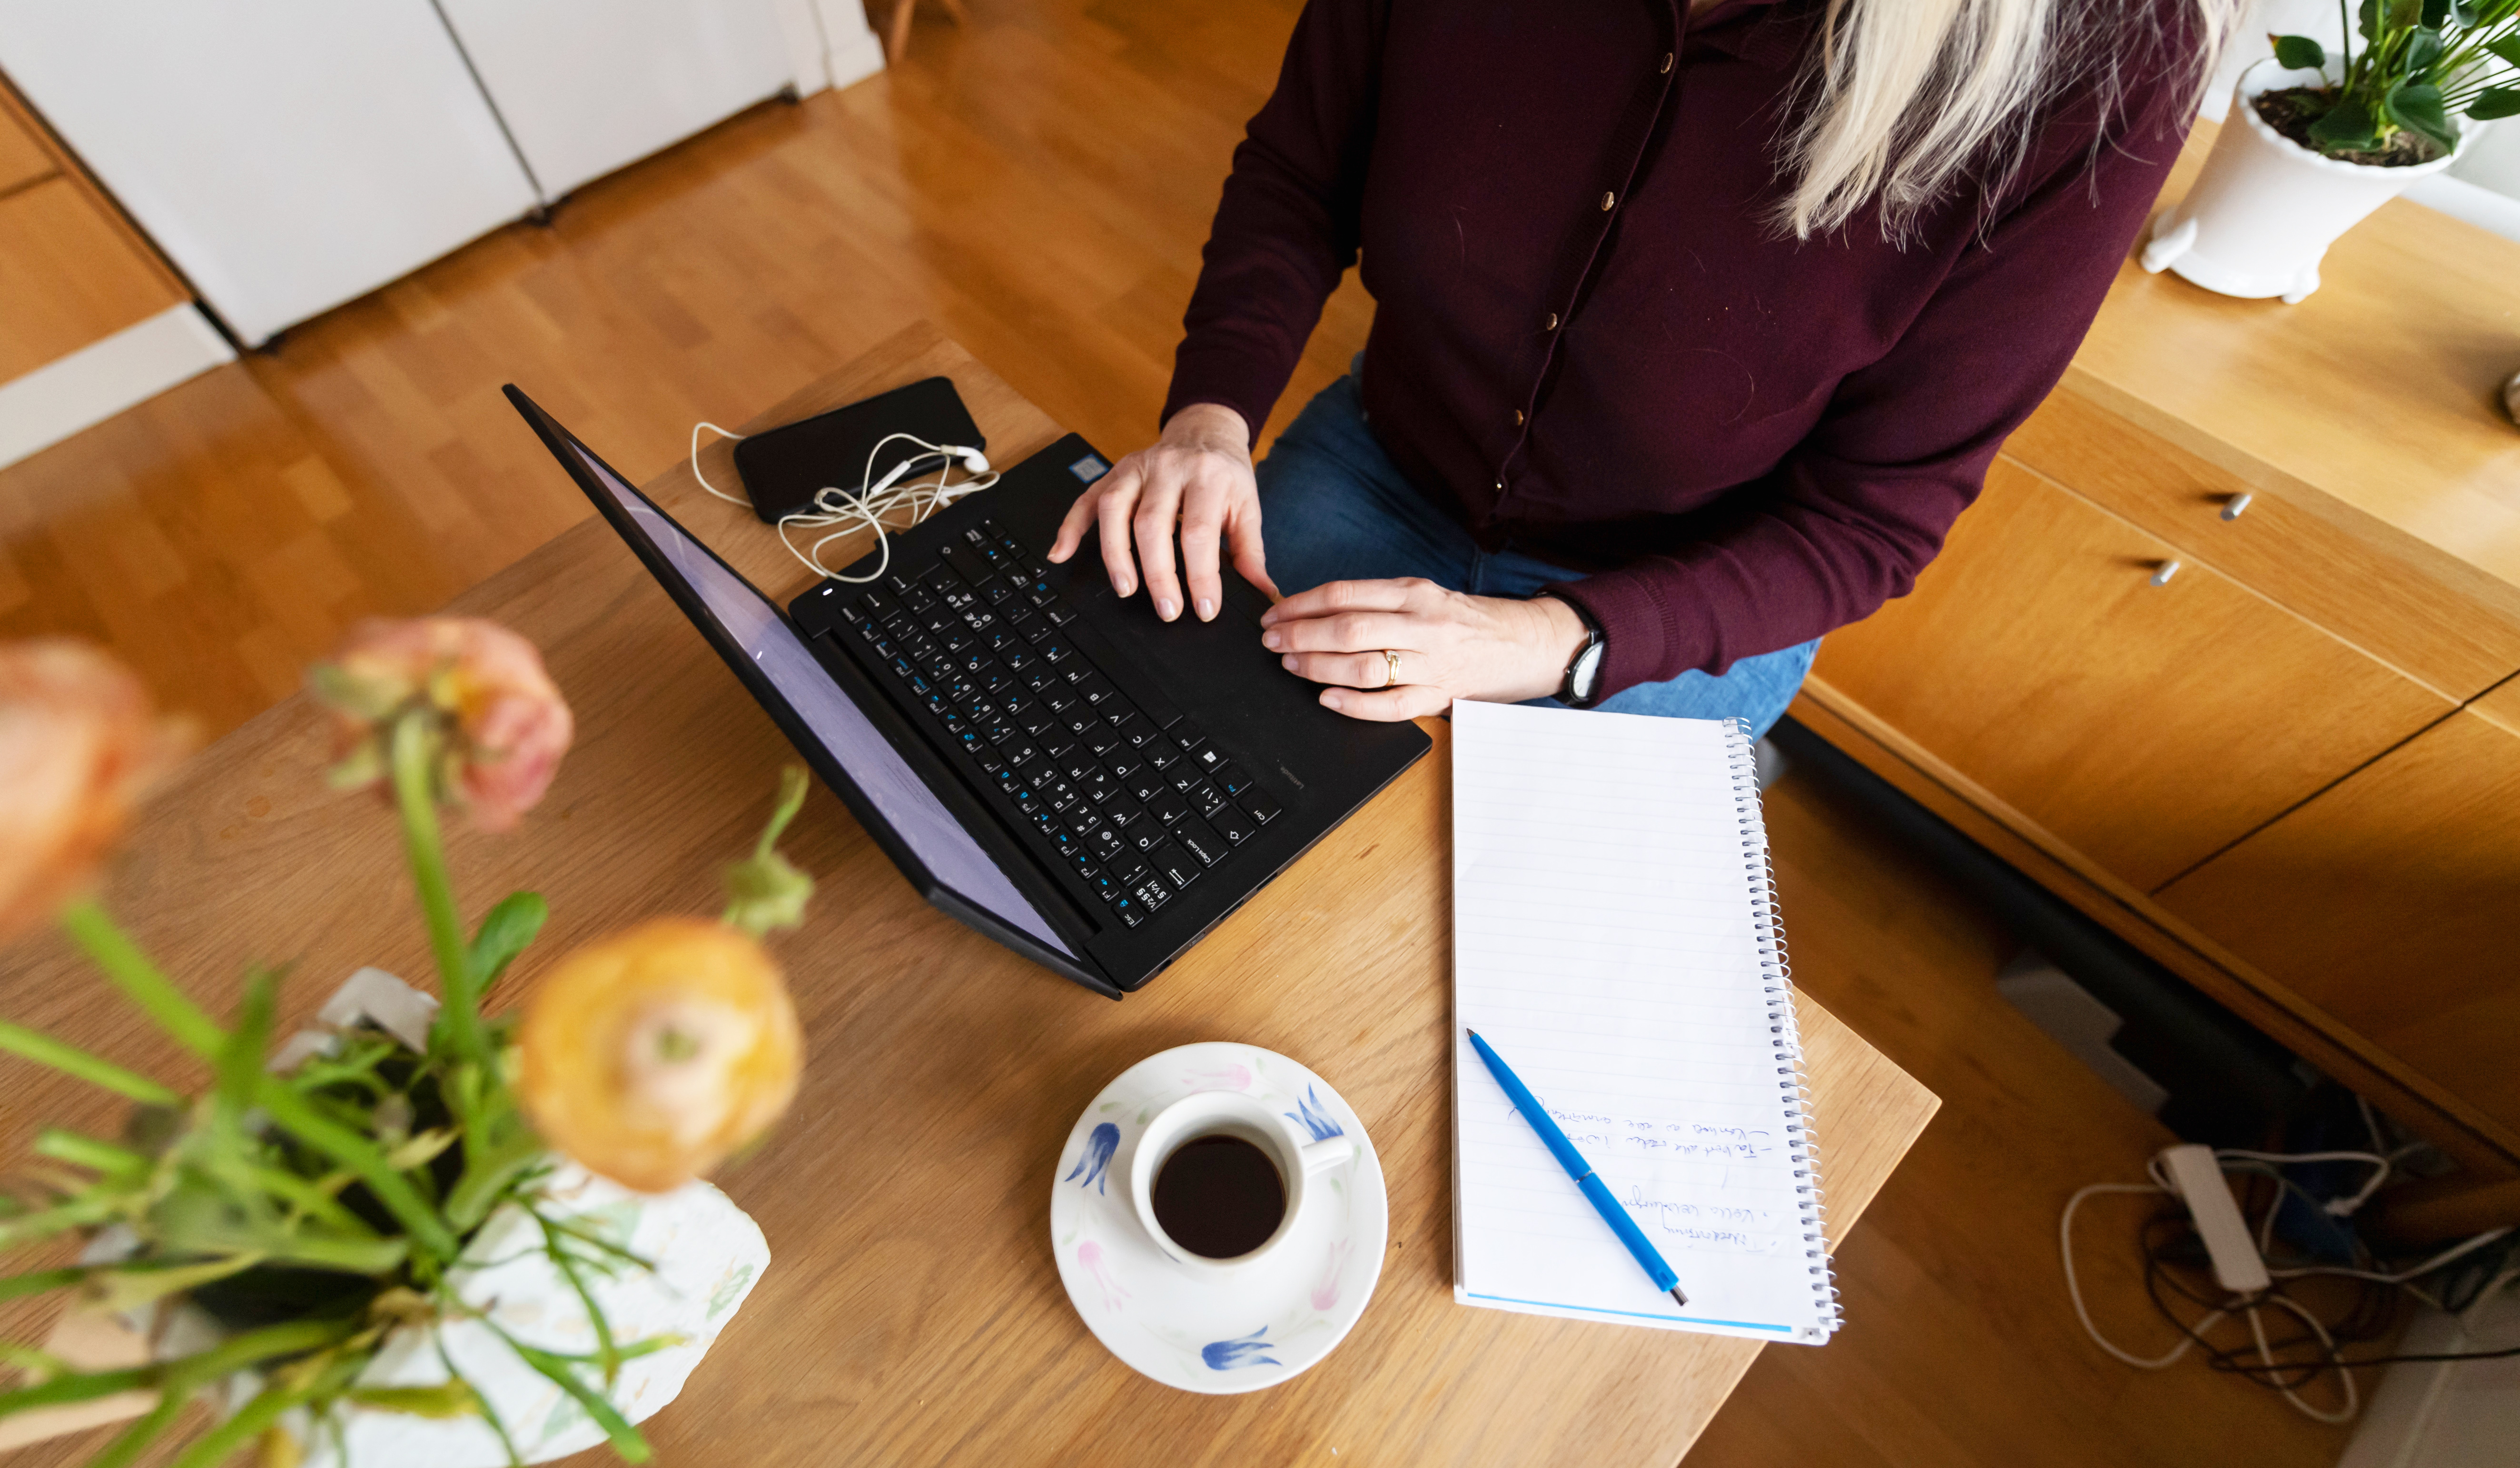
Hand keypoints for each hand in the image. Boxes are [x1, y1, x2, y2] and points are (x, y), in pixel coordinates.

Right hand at [1045, 402, 1276, 620]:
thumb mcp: (1247, 506)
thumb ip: (1251, 552)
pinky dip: (1070, 527)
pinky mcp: (1113, 472)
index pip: (1199, 532)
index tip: (1204, 609)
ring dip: (1115, 554)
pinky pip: (1085, 499)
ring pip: (1114, 510)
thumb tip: (1263, 593)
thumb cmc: (1225, 475)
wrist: (1205, 431)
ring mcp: (1136, 469)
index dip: (1200, 575)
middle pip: (1153, 524)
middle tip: (1168, 610)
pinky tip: (1061, 553)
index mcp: (1208, 477)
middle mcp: (1168, 469)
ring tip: (1125, 589)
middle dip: (1158, 573)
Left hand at [1259, 580, 1591, 720]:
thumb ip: (1378, 600)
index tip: (1274, 613)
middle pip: (1349, 629)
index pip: (1345, 594)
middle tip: (1272, 640)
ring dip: (1319, 667)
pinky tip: (1327, 699)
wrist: (1522, 643)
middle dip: (1300, 635)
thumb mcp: (1423, 595)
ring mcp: (1432, 663)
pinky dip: (1354, 704)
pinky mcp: (1439, 696)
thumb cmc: (1463, 620)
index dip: (1301, 604)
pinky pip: (1390, 705)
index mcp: (1414, 592)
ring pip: (1364, 666)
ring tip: (1291, 665)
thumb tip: (1317, 609)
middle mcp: (1422, 624)